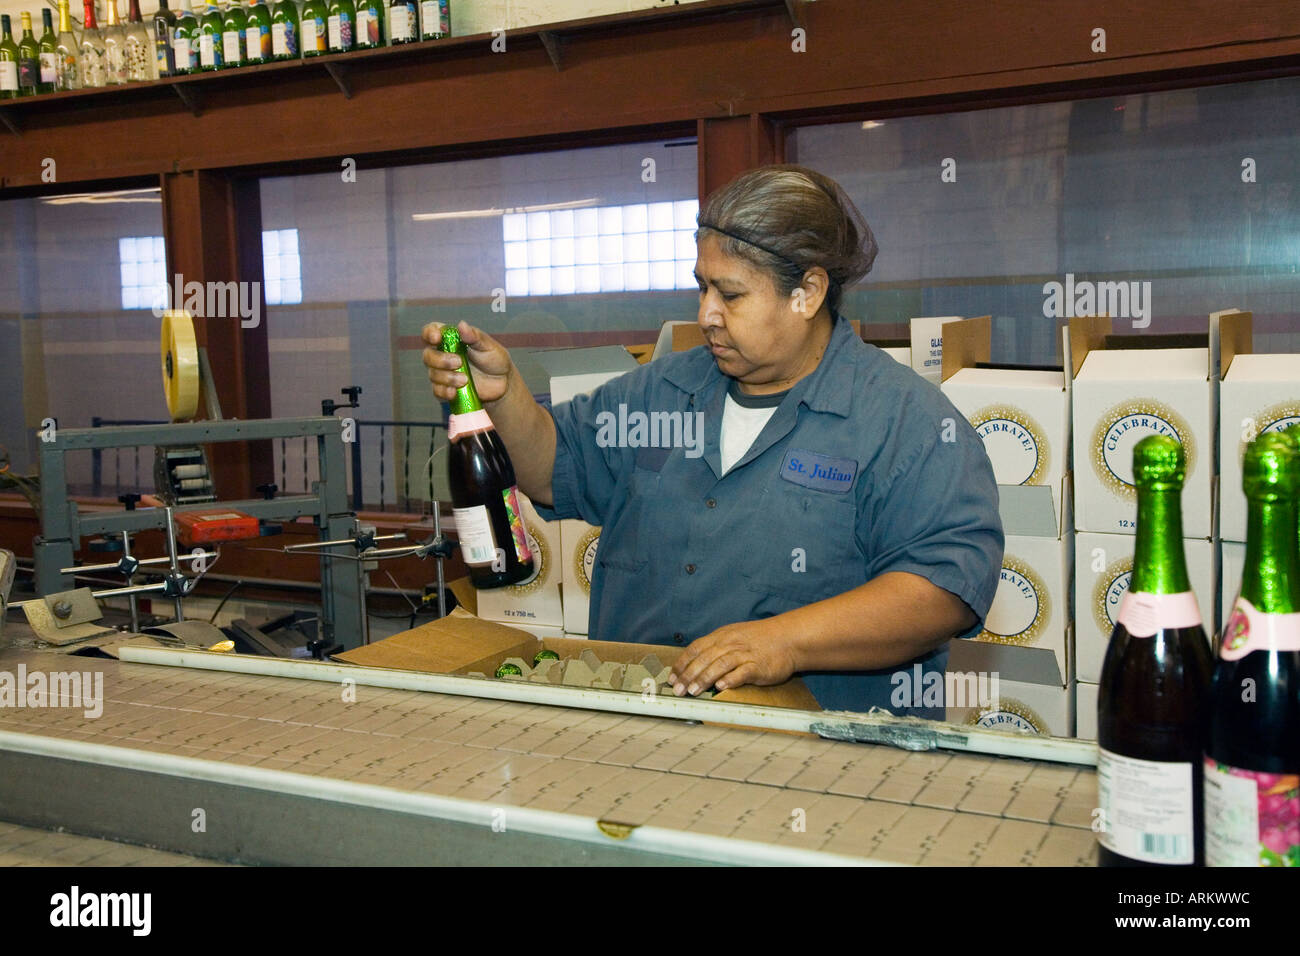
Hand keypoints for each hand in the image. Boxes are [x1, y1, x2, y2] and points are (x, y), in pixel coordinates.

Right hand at [421, 320, 513, 404]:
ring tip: (465, 379)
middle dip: (440, 360)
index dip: (429, 333)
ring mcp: (443, 373)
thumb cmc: (495, 359)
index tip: (436, 338)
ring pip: (433, 374)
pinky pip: (437, 391)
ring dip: (447, 377)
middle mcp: (442, 355)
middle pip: (428, 355)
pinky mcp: (446, 389)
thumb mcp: (488, 346)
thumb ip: (474, 336)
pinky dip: (444, 391)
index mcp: (450, 339)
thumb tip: (461, 324)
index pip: (430, 332)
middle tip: (459, 362)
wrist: (503, 383)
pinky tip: (454, 391)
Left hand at [667, 620, 796, 695]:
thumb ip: (715, 649)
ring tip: (694, 691)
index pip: (696, 648)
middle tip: (679, 690)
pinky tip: (721, 688)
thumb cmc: (759, 640)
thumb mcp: (733, 637)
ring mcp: (744, 654)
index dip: (682, 663)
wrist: (787, 638)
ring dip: (704, 678)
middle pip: (704, 658)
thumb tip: (694, 666)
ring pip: (719, 664)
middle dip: (689, 675)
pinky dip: (730, 679)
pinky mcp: (758, 665)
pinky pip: (741, 672)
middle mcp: (730, 643)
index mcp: (721, 636)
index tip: (672, 678)